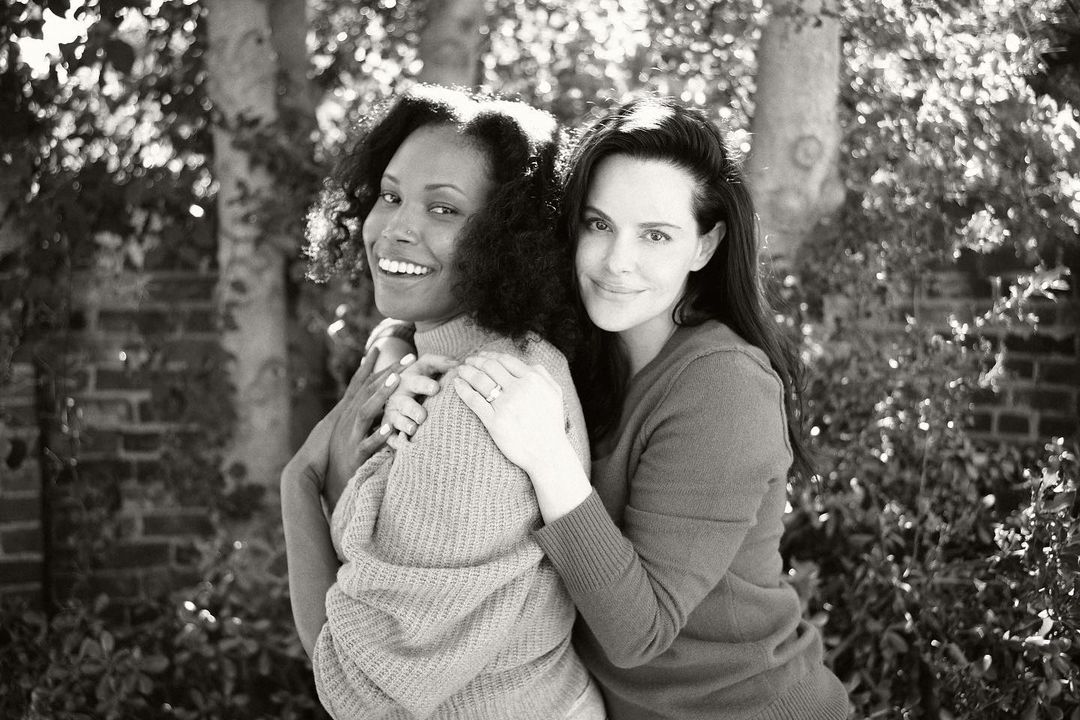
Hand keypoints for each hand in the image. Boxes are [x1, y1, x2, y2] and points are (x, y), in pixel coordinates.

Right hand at [286, 348, 403, 510]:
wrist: (319, 479)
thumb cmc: (341, 453)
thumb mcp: (353, 429)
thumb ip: (366, 413)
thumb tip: (381, 398)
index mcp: (349, 412)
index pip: (366, 383)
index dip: (381, 366)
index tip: (400, 352)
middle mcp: (348, 419)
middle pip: (369, 390)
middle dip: (389, 373)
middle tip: (409, 358)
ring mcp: (351, 436)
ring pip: (366, 412)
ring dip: (381, 395)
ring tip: (396, 381)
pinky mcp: (355, 455)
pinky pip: (367, 444)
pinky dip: (378, 436)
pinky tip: (390, 428)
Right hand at [382, 354, 459, 437]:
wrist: (395, 389)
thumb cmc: (419, 377)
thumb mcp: (426, 366)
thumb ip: (441, 363)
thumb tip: (459, 364)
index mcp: (408, 381)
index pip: (416, 382)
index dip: (424, 385)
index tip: (436, 388)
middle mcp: (398, 397)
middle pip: (404, 403)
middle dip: (412, 409)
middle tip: (423, 416)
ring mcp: (392, 413)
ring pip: (395, 420)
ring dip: (403, 425)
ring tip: (413, 430)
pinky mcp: (389, 428)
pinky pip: (389, 437)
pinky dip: (393, 441)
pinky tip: (400, 445)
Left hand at [453, 351, 566, 474]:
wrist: (548, 453)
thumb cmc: (551, 423)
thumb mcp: (554, 393)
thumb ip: (542, 374)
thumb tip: (527, 363)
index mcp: (533, 380)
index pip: (505, 360)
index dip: (490, 355)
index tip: (482, 356)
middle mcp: (519, 389)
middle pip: (490, 367)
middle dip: (476, 361)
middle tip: (468, 361)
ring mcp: (506, 406)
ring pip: (480, 380)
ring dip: (467, 372)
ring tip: (460, 371)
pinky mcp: (494, 422)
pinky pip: (474, 400)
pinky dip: (463, 389)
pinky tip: (457, 385)